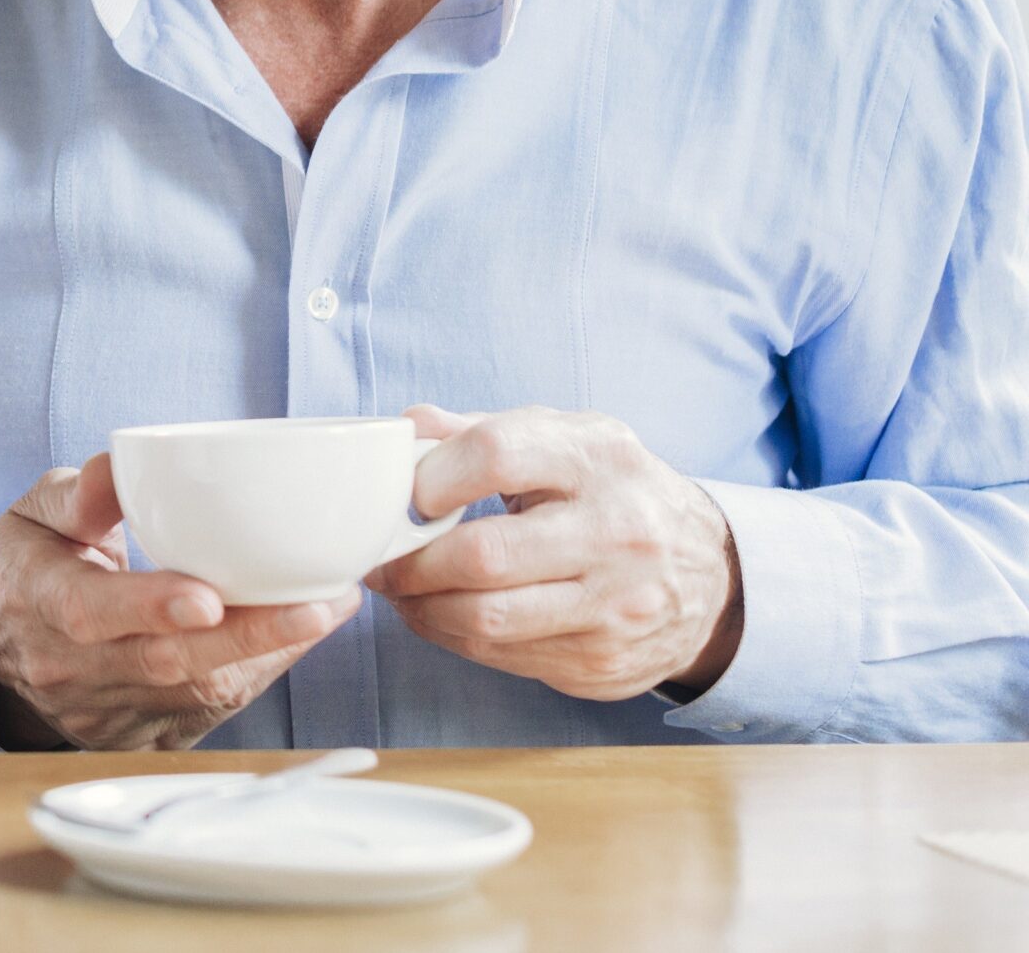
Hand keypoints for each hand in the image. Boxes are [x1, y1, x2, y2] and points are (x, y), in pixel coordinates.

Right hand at [0, 454, 360, 749]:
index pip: (91, 612)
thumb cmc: (35, 567)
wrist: (9, 652)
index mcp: (41, 601)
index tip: (209, 596)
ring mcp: (109, 710)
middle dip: (245, 637)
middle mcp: (73, 667)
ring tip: (328, 609)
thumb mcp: (33, 516)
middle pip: (163, 663)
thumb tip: (121, 465)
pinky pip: (210, 714)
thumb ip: (78, 493)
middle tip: (315, 607)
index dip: (150, 607)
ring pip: (198, 694)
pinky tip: (298, 638)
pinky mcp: (143, 735)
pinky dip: (258, 674)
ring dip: (268, 655)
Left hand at [369, 406, 742, 700]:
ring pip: (487, 619)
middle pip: (485, 555)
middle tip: (380, 558)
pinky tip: (441, 615)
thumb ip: (479, 431)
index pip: (496, 455)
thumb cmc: (612, 494)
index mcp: (599, 458)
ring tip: (400, 590)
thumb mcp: (565, 440)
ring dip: (421, 608)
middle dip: (411, 562)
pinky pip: (504, 657)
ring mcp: (616, 606)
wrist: (711, 573)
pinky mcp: (604, 663)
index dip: (432, 476)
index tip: (406, 495)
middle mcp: (618, 532)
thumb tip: (404, 430)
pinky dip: (454, 638)